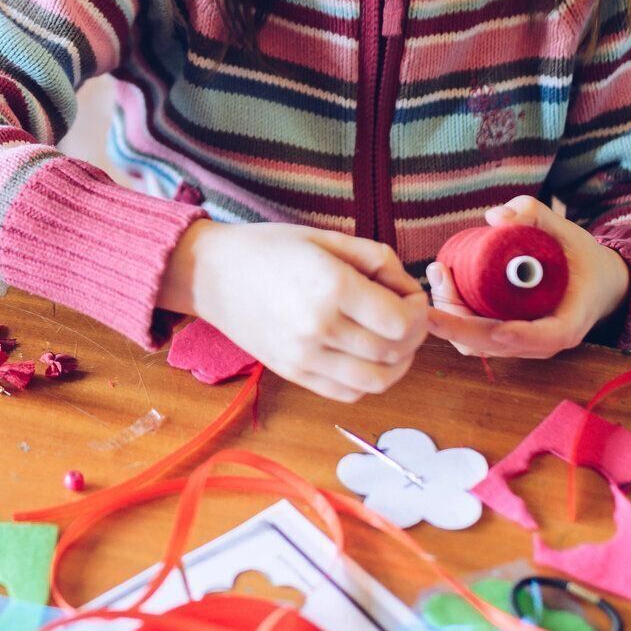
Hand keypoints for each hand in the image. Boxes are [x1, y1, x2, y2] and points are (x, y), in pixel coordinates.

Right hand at [161, 221, 428, 402]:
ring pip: (376, 382)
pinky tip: (366, 358)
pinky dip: (369, 381)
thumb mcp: (326, 238)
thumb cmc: (269, 248)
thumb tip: (408, 288)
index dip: (419, 311)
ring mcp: (304, 357)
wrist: (211, 274)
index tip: (411, 297)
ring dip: (397, 364)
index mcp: (331, 287)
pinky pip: (347, 393)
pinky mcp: (293, 373)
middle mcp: (319, 328)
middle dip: (414, 336)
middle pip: (393, 353)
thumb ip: (376, 259)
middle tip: (406, 316)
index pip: (400, 321)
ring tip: (391, 341)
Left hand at [425, 196, 629, 358]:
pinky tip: (442, 284)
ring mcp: (522, 345)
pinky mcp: (504, 341)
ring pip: (476, 344)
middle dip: (458, 319)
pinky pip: (472, 337)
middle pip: (495, 343)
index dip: (521, 336)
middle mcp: (544, 342)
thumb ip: (534, 214)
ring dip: (449, 315)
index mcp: (570, 320)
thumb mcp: (567, 231)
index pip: (548, 337)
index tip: (498, 329)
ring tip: (438, 272)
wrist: (593, 282)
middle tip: (438, 273)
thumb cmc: (579, 257)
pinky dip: (452, 317)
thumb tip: (496, 217)